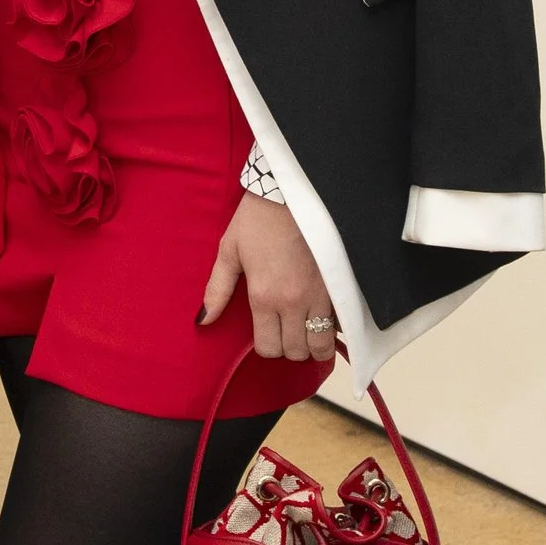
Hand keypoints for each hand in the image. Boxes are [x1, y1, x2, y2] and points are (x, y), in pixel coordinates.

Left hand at [200, 197, 337, 367]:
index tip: (267, 332)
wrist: (293, 192)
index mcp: (264, 297)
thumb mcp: (229, 250)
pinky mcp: (340, 286)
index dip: (266, 346)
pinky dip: (334, 327)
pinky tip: (324, 315)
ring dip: (313, 343)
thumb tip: (203, 321)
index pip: (268, 349)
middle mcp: (294, 303)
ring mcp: (321, 296)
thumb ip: (217, 290)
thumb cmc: (258, 218)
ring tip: (306, 327)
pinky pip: (342, 324)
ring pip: (322, 345)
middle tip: (286, 329)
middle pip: (296, 352)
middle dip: (289, 347)